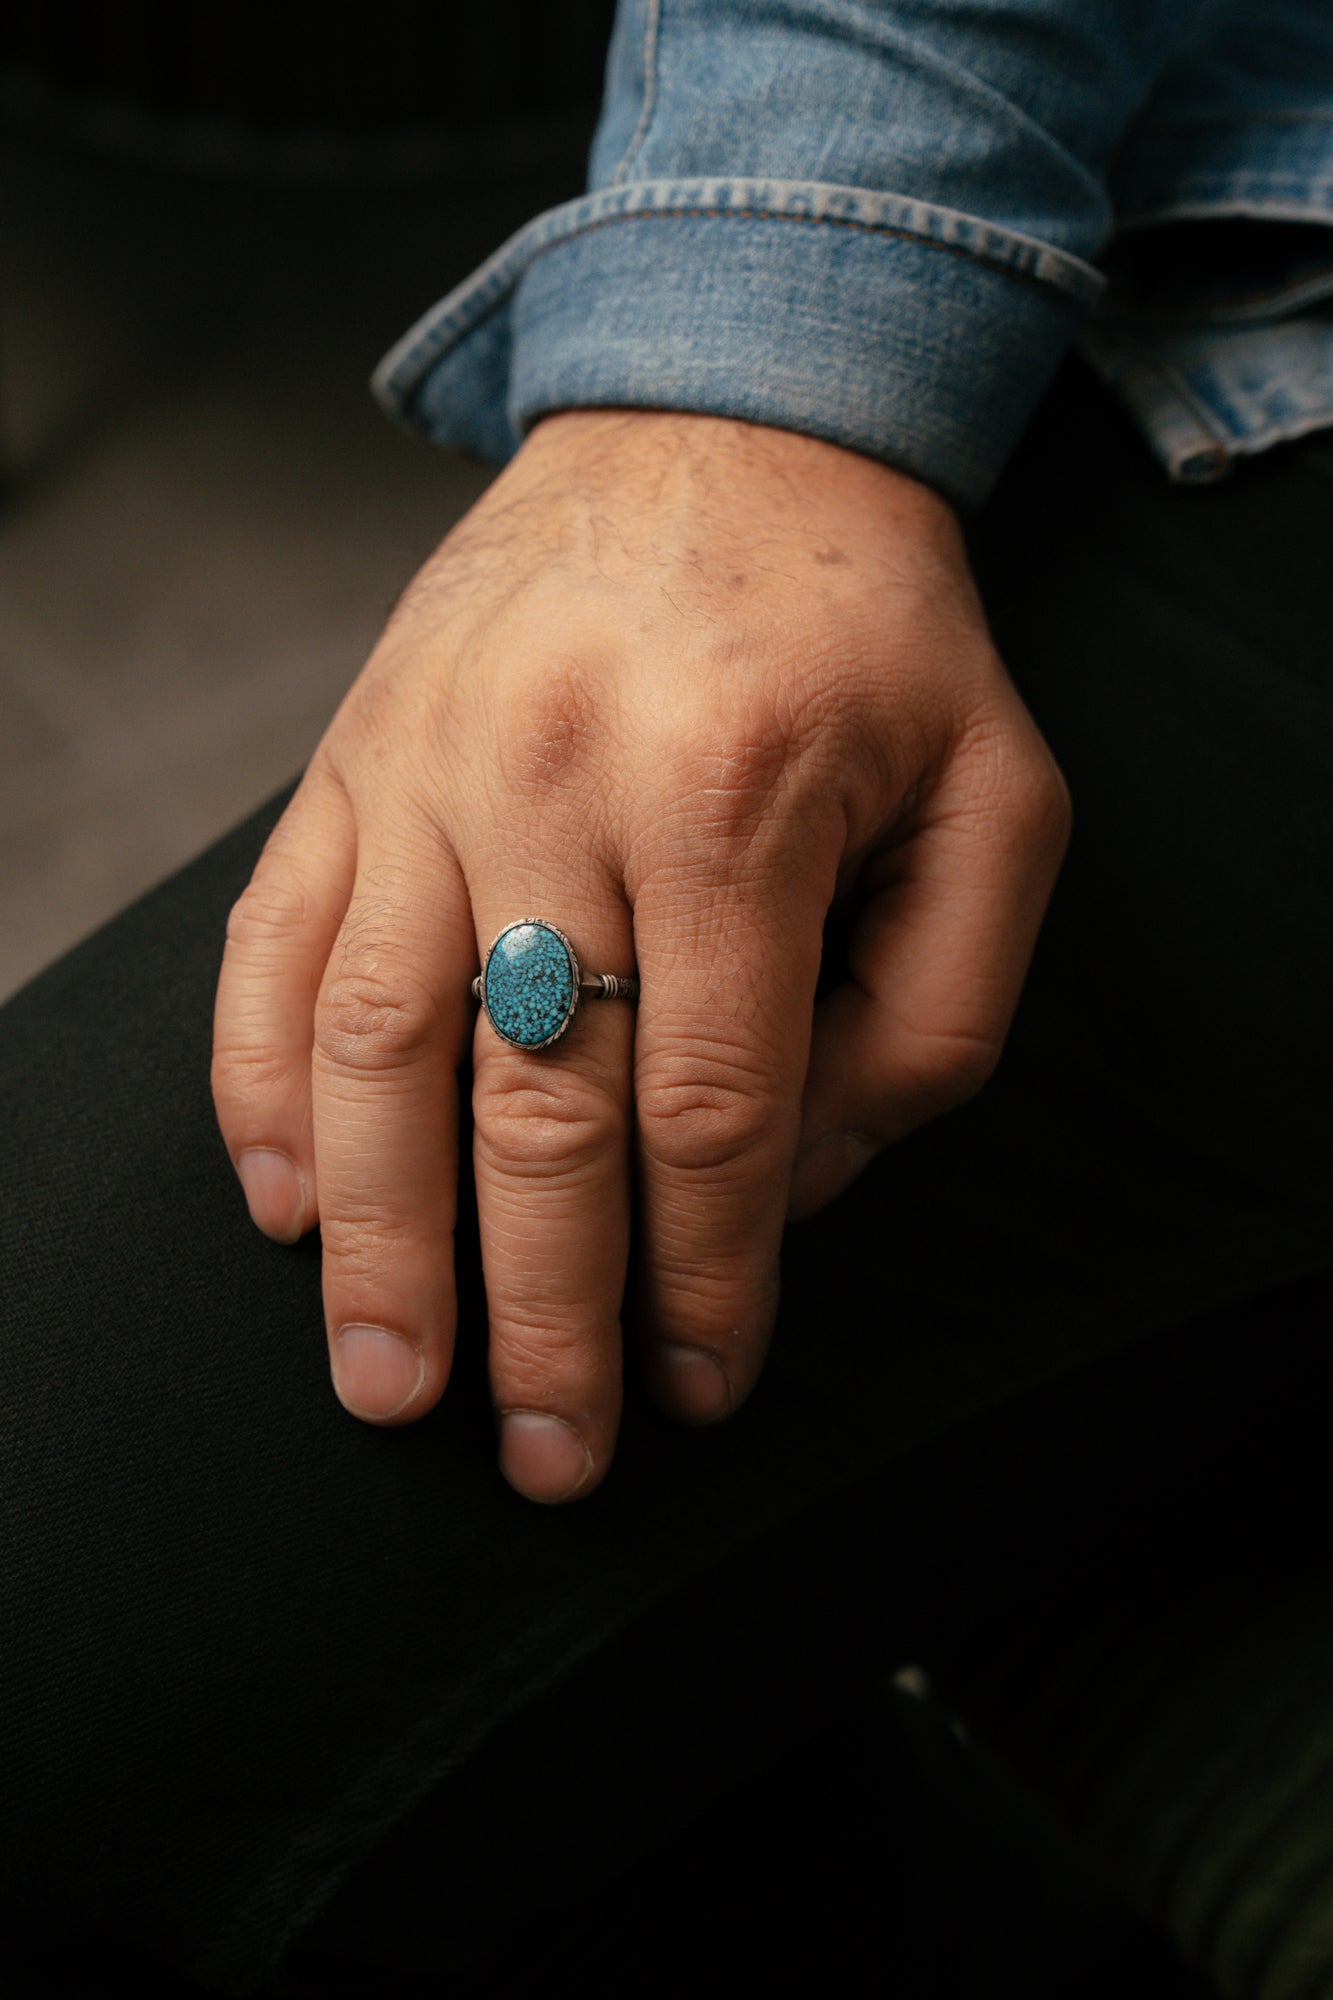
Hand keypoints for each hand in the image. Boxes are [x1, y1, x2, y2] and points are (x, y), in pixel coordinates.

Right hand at [211, 409, 1069, 1501]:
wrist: (722, 421)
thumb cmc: (871, 635)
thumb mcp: (996, 801)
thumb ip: (931, 1014)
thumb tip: (792, 1184)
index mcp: (741, 799)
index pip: (712, 1106)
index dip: (705, 1276)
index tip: (699, 1389)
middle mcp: (563, 783)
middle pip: (537, 1105)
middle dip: (542, 1307)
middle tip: (542, 1455)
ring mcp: (432, 766)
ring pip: (380, 1043)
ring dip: (376, 1238)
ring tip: (383, 1381)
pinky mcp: (352, 755)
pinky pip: (274, 939)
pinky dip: (264, 1082)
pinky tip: (283, 1199)